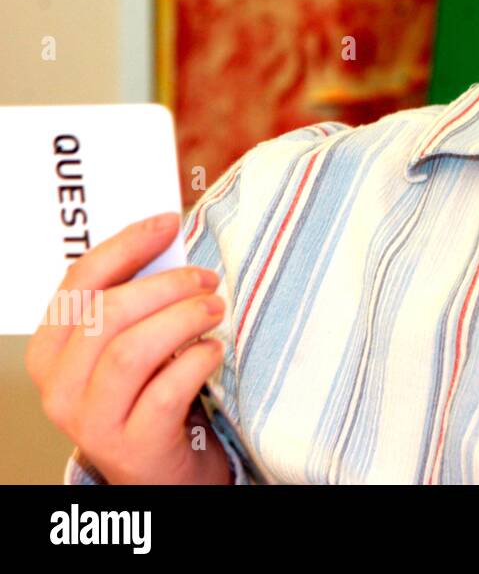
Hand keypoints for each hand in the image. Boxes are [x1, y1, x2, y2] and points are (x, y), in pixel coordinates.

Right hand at [25, 213, 233, 484]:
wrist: (159, 467)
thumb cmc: (147, 391)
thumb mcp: (128, 343)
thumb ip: (135, 300)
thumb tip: (166, 237)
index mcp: (51, 351)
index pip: (80, 282)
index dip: (127, 244)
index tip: (169, 223)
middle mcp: (60, 387)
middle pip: (108, 314)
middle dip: (166, 285)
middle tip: (207, 279)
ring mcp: (91, 421)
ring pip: (132, 351)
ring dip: (183, 319)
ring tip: (215, 309)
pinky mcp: (132, 446)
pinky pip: (165, 391)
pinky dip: (197, 361)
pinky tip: (214, 350)